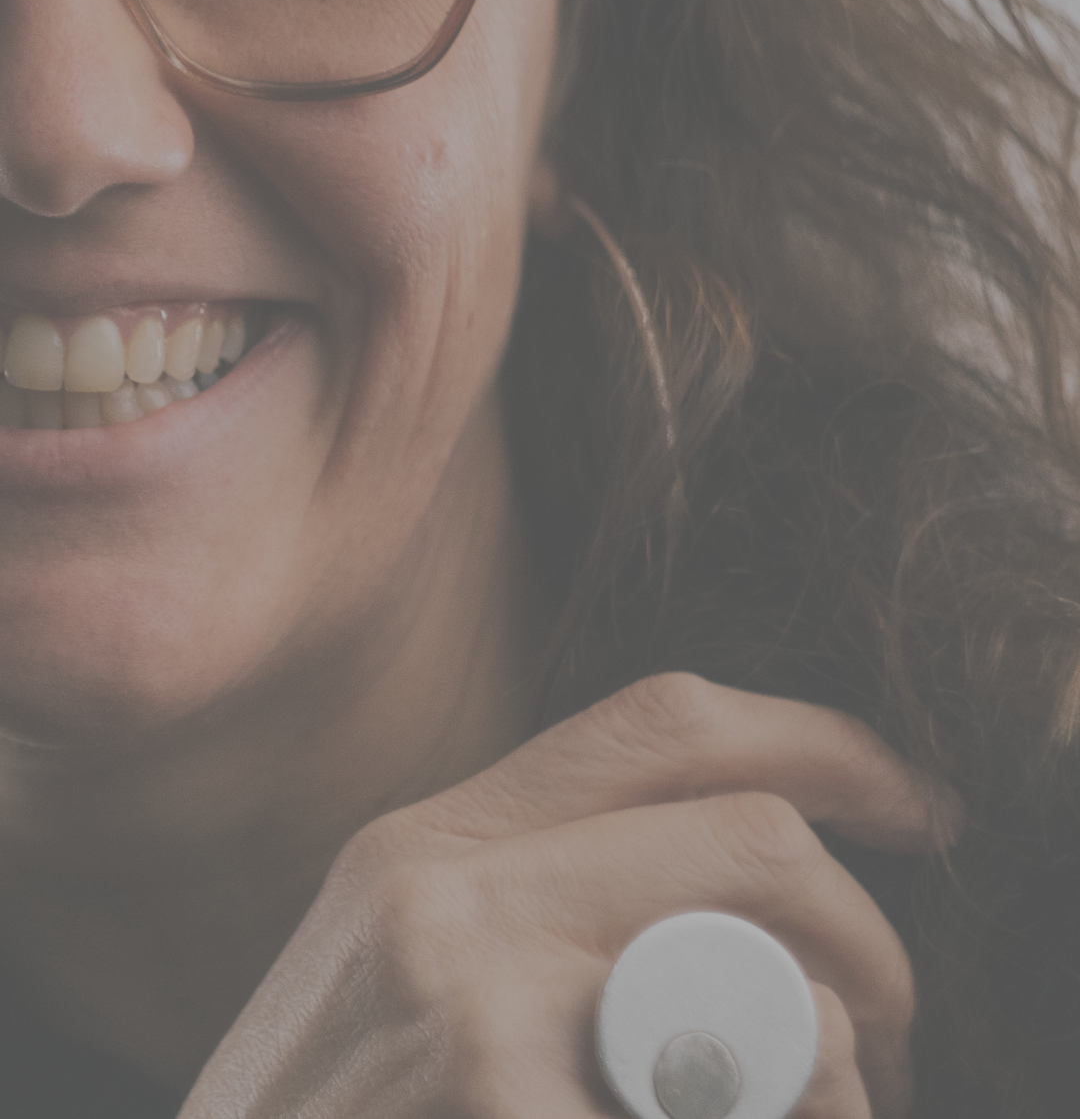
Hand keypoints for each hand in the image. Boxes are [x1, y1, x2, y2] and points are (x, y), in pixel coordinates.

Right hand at [177, 674, 958, 1118]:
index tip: (902, 799)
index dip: (816, 743)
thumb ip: (545, 904)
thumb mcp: (400, 974)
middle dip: (866, 931)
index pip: (662, 722)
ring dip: (846, 1053)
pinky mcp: (513, 1115)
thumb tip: (733, 906)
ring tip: (830, 1100)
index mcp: (424, 846)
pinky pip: (756, 1102)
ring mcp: (476, 1020)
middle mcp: (442, 899)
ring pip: (781, 989)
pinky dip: (798, 1117)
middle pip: (752, 837)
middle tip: (888, 1013)